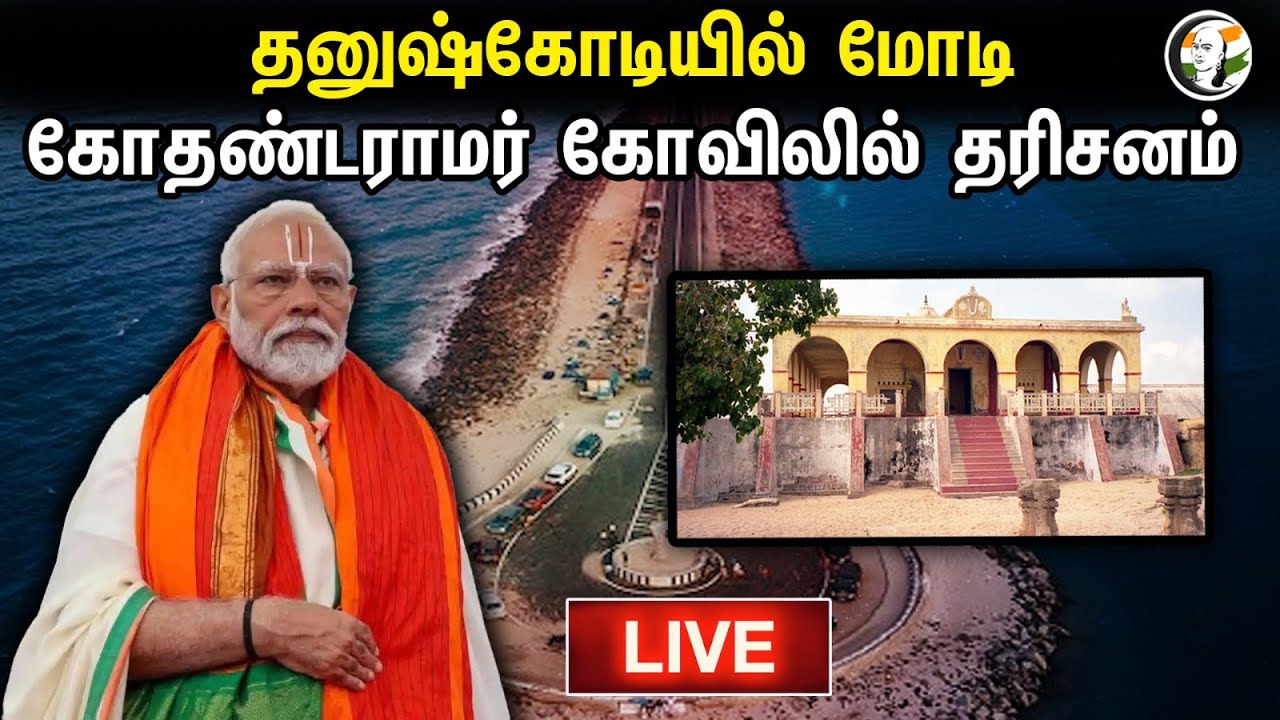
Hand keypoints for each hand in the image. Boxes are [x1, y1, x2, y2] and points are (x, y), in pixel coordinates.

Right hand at [250, 597, 381, 691]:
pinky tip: (359, 686)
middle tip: (377, 667)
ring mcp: (339, 655)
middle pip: (364, 652)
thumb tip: (340, 628)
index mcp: (348, 622)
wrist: (281, 628)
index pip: (366, 635)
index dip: (371, 644)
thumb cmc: (298, 615)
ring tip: (370, 677)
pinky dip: (353, 683)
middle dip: (371, 661)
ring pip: (356, 666)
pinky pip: (344, 678)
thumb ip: (337, 622)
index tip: (374, 650)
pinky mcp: (327, 669)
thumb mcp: (325, 612)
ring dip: (365, 673)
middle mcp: (348, 639)